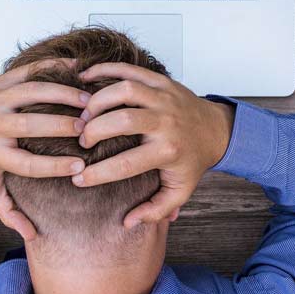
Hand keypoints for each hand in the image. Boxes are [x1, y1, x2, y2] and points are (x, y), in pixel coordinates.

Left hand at [0, 60, 89, 240]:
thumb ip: (8, 210)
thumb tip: (31, 235)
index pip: (28, 164)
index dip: (55, 166)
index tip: (80, 166)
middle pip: (31, 125)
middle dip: (63, 126)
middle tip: (89, 128)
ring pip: (32, 92)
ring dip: (62, 94)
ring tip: (88, 100)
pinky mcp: (0, 80)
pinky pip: (28, 71)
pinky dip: (54, 67)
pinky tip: (77, 68)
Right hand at [72, 63, 233, 228]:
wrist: (217, 130)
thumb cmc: (192, 162)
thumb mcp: (179, 191)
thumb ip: (155, 210)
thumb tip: (127, 223)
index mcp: (168, 152)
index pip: (125, 164)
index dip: (97, 174)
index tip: (78, 180)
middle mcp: (166, 122)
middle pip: (122, 121)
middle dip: (94, 131)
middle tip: (81, 141)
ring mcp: (164, 97)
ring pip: (124, 90)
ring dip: (97, 101)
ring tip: (83, 115)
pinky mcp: (160, 80)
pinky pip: (129, 70)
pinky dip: (104, 70)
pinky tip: (84, 78)